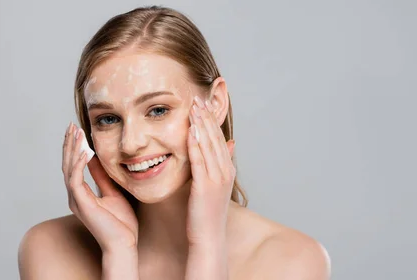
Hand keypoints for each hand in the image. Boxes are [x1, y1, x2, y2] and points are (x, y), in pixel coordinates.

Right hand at [62, 123, 137, 251]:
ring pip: (68, 169)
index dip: (74, 148)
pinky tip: (83, 151)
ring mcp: (76, 200)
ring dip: (71, 149)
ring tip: (75, 132)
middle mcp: (74, 196)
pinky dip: (78, 164)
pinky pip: (75, 180)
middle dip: (69, 144)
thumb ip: (102, 176)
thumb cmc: (121, 223)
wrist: (124, 243)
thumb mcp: (113, 192)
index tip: (77, 131)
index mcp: (81, 194)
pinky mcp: (81, 204)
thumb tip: (97, 159)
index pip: (73, 166)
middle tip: (71, 125)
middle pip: (67, 164)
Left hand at [186, 96, 235, 245]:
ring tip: (194, 107)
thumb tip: (226, 144)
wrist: (208, 238)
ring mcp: (217, 178)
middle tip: (198, 97)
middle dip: (207, 116)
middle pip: (215, 137)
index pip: (219, 138)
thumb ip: (217, 165)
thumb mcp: (214, 186)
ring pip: (209, 145)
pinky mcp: (205, 186)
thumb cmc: (206, 214)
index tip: (203, 103)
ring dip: (201, 125)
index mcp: (227, 169)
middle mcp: (225, 171)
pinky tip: (190, 131)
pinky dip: (196, 144)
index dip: (211, 120)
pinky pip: (200, 160)